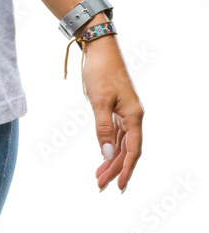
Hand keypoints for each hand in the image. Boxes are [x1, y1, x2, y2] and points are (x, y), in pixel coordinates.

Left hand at [79, 36, 143, 192]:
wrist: (99, 48)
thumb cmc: (101, 71)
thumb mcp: (99, 101)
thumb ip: (103, 128)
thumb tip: (108, 153)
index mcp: (133, 115)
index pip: (133, 150)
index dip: (126, 169)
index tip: (118, 185)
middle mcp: (133, 115)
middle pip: (127, 149)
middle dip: (115, 168)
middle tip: (101, 185)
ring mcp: (125, 111)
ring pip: (121, 142)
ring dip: (111, 159)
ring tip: (99, 175)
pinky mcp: (117, 107)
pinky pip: (116, 132)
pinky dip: (110, 145)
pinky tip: (103, 154)